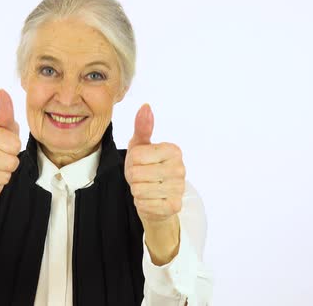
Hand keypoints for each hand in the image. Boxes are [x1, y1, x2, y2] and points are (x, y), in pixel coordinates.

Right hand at [0, 89, 21, 226]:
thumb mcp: (4, 130)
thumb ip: (5, 113)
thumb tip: (1, 91)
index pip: (14, 145)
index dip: (15, 149)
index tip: (5, 146)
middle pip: (11, 163)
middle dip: (11, 164)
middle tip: (1, 159)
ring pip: (4, 177)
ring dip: (4, 176)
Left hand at [124, 104, 185, 225]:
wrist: (155, 199)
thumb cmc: (146, 169)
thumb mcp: (141, 146)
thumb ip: (142, 127)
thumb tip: (145, 106)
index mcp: (173, 150)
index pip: (136, 155)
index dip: (132, 161)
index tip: (141, 164)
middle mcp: (180, 168)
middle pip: (135, 172)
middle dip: (133, 178)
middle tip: (143, 178)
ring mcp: (179, 188)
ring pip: (138, 189)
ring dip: (137, 191)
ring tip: (147, 188)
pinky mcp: (173, 206)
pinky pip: (144, 203)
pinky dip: (142, 203)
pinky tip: (150, 200)